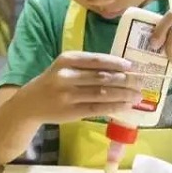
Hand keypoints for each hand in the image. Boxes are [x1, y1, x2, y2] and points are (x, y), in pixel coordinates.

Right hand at [25, 51, 142, 123]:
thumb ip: (87, 66)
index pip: (96, 60)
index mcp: (67, 60)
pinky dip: (114, 107)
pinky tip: (125, 106)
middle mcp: (66, 76)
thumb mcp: (65, 67)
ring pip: (102, 94)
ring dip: (123, 95)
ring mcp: (67, 95)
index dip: (116, 63)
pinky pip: (97, 109)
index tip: (132, 66)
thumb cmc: (54, 82)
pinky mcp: (70, 112)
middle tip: (141, 81)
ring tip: (138, 95)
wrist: (30, 104)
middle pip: (102, 77)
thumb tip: (122, 69)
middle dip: (125, 80)